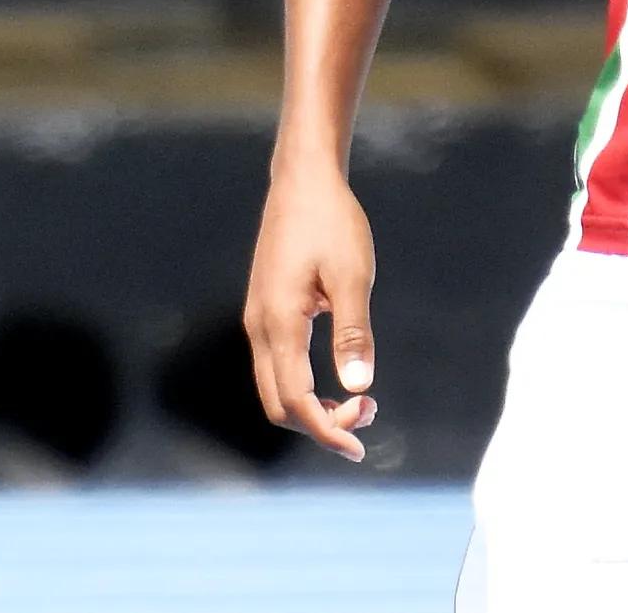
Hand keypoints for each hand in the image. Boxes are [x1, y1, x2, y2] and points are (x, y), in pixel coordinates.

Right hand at [244, 154, 380, 459]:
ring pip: (275, 387)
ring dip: (313, 407)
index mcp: (279, 323)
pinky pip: (277, 366)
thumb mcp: (353, 275)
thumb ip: (354, 332)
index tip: (360, 447)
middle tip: (369, 413)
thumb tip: (360, 388)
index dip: (326, 431)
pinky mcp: (265, 310)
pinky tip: (338, 373)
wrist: (302, 180)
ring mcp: (258, 319)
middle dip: (321, 424)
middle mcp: (259, 327)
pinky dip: (304, 385)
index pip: (295, 401)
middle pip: (279, 405)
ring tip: (362, 400)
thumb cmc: (332, 222)